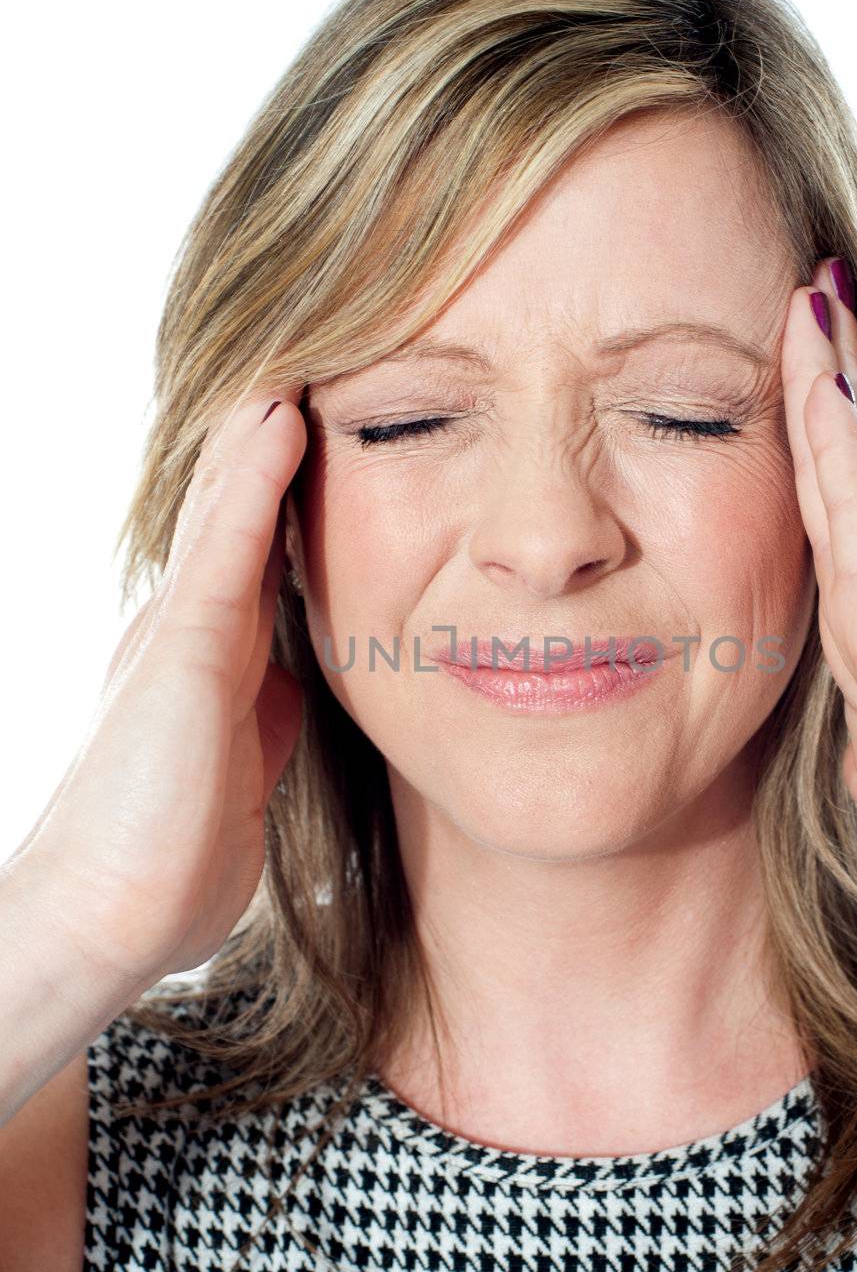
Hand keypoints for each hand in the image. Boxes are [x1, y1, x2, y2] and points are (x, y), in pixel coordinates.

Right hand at [5, 385, 307, 992]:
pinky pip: (226, 549)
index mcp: (208, 660)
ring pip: (224, 508)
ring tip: (301, 352)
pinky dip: (252, 481)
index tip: (334, 427)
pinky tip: (280, 420)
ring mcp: (177, 635)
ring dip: (262, 431)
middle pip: (235, 513)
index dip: (287, 489)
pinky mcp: (181, 655)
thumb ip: (266, 721)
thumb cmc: (168, 862)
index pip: (255, 553)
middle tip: (318, 360)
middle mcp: (186, 630)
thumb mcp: (242, 773)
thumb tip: (299, 688)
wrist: (107, 919)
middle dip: (272, 442)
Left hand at [779, 257, 856, 971]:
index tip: (799, 379)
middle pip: (847, 476)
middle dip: (827, 387)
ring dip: (828, 388)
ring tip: (811, 302)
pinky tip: (814, 388)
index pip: (835, 522)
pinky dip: (835, 451)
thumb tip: (850, 745)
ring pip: (852, 476)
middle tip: (810, 302)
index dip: (817, 449)